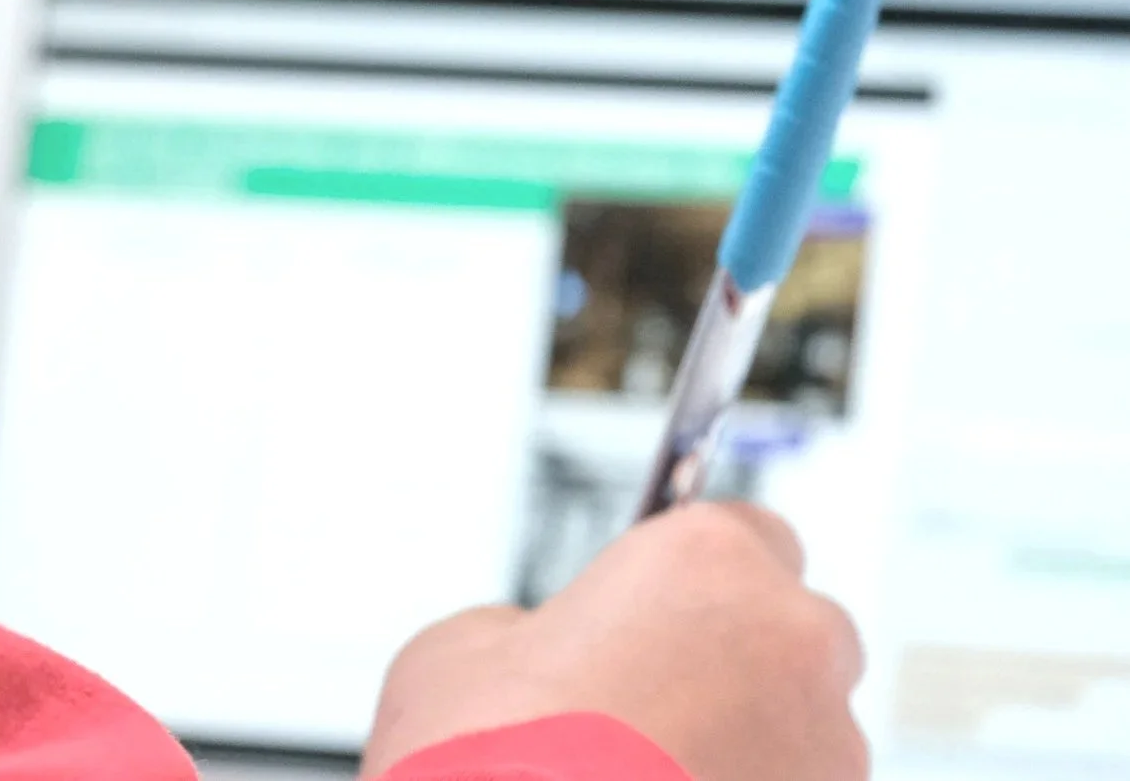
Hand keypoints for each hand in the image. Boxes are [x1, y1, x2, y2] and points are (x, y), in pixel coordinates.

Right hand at [361, 502, 866, 780]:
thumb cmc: (490, 759)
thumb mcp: (459, 650)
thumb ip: (529, 631)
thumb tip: (540, 654)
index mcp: (707, 560)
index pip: (749, 533)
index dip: (696, 576)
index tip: (656, 607)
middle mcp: (791, 638)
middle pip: (790, 632)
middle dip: (734, 660)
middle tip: (645, 702)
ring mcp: (829, 746)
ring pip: (802, 731)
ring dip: (746, 746)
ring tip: (647, 778)